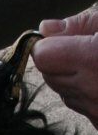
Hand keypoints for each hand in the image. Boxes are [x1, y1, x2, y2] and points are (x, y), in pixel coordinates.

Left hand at [32, 7, 97, 128]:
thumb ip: (81, 24)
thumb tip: (46, 28)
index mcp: (94, 60)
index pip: (42, 55)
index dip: (50, 44)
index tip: (62, 38)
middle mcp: (92, 90)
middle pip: (48, 74)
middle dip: (60, 59)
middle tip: (87, 48)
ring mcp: (96, 110)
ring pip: (62, 91)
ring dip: (72, 77)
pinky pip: (79, 106)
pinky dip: (86, 93)